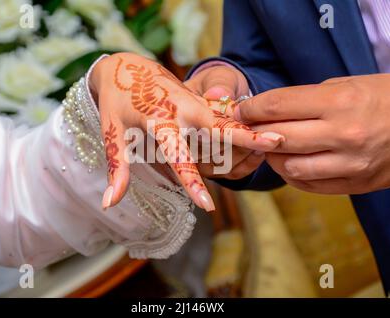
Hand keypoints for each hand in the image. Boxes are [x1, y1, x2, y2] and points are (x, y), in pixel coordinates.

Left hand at [90, 53, 282, 210]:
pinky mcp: (200, 99)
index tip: (207, 206)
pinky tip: (263, 133)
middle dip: (246, 135)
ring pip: (227, 118)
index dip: (192, 182)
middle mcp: (181, 108)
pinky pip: (224, 113)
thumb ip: (117, 168)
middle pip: (218, 125)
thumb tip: (110, 204)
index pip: (178, 155)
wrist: (126, 67)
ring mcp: (194, 101)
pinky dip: (242, 124)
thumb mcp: (111, 132)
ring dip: (251, 130)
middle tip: (276, 142)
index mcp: (158, 119)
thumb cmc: (116, 102)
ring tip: (279, 141)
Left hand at [234, 74, 389, 193]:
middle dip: (253, 133)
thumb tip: (268, 111)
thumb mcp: (348, 85)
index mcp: (339, 102)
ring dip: (272, 158)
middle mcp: (343, 134)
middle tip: (247, 129)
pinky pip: (309, 185)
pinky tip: (290, 163)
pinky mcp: (356, 184)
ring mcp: (350, 164)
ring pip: (289, 168)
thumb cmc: (387, 97)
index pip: (277, 106)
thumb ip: (306, 100)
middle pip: (277, 139)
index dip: (251, 109)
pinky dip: (292, 175)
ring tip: (270, 147)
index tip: (240, 111)